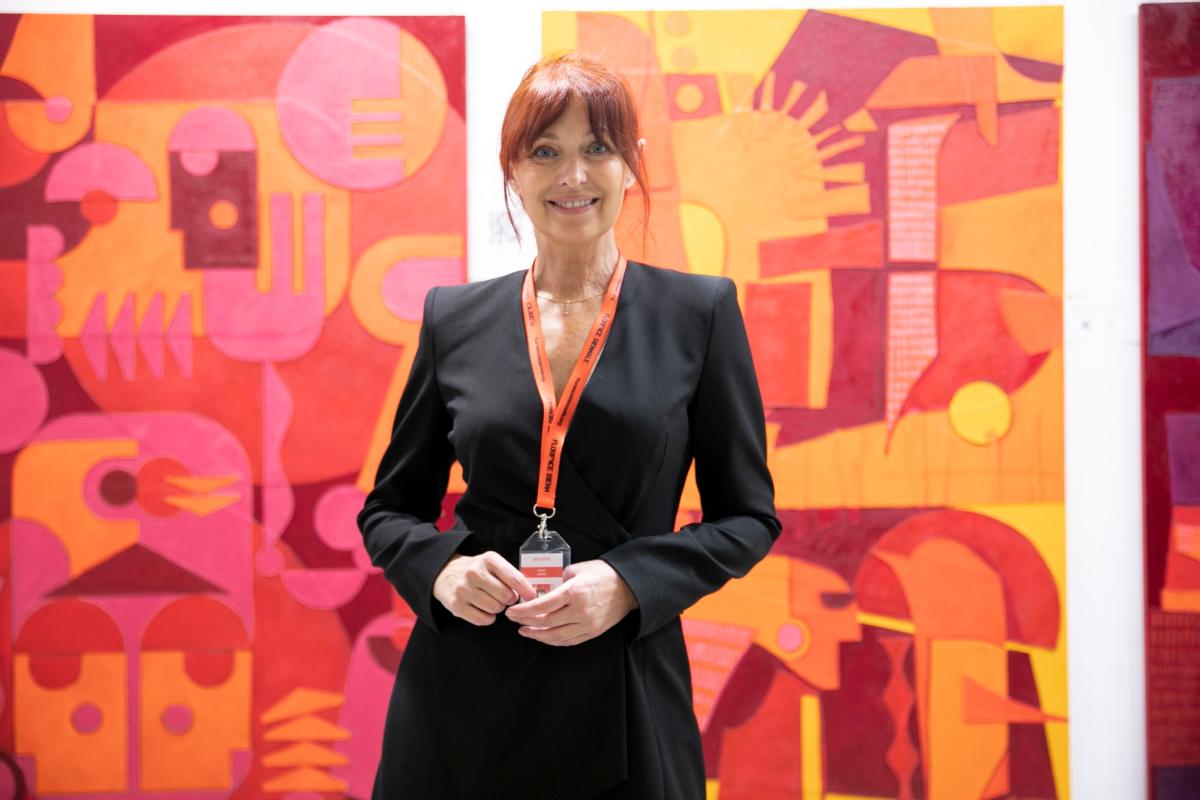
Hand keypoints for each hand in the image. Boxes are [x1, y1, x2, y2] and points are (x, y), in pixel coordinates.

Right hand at [433, 552, 535, 625]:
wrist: (445, 572)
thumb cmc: (476, 570)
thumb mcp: (492, 563)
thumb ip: (510, 575)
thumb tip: (530, 593)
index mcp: (488, 560)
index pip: (514, 578)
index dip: (526, 590)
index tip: (532, 597)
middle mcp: (474, 573)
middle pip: (506, 596)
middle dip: (509, 599)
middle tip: (504, 597)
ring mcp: (464, 589)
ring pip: (495, 609)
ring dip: (498, 608)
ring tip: (491, 601)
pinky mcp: (456, 605)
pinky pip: (483, 619)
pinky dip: (488, 618)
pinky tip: (483, 609)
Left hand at [504, 560, 637, 645]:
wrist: (629, 587)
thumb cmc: (604, 574)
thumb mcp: (578, 569)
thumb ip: (560, 579)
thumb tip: (546, 590)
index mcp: (575, 592)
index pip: (543, 605)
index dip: (524, 611)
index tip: (512, 612)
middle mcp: (580, 611)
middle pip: (546, 622)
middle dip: (526, 622)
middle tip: (514, 620)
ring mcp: (587, 624)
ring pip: (556, 635)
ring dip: (537, 635)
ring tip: (525, 631)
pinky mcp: (592, 632)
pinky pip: (568, 640)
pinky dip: (553, 640)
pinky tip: (543, 636)